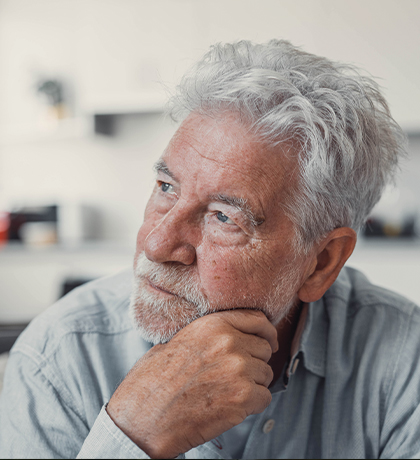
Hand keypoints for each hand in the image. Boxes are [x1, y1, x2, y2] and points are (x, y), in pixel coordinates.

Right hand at [106, 309, 277, 458]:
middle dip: (255, 362)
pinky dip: (253, 404)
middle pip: (264, 349)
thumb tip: (228, 335)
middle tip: (238, 375)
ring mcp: (238, 369)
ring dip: (254, 384)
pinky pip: (265, 397)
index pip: (258, 319)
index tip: (269, 341)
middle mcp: (230, 342)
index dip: (267, 332)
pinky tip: (232, 407)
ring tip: (227, 392)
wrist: (145, 418)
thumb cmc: (154, 381)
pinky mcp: (243, 397)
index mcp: (213, 324)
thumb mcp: (178, 340)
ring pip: (266, 374)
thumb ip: (209, 333)